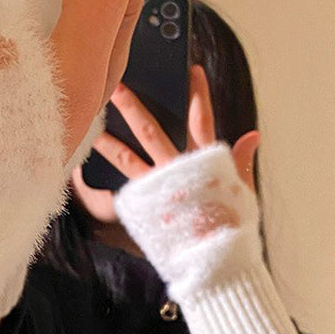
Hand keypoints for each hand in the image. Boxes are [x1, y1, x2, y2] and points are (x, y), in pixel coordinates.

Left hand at [75, 65, 259, 215]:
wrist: (215, 263)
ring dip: (105, 140)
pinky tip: (82, 167)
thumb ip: (239, 161)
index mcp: (204, 164)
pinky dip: (99, 176)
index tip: (192, 70)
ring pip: (125, 157)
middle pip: (150, 131)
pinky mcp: (142, 205)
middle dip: (132, 106)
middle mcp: (176, 171)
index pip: (202, 120)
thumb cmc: (228, 227)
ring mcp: (156, 188)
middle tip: (116, 86)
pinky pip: (116, 186)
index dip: (198, 95)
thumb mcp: (241, 192)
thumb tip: (253, 135)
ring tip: (87, 125)